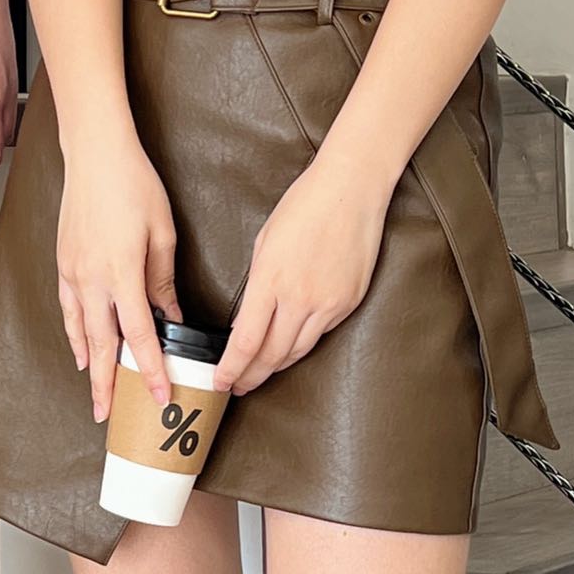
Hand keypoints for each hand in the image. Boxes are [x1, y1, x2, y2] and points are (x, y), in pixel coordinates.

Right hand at [58, 134, 178, 422]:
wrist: (94, 153)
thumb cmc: (132, 183)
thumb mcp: (162, 233)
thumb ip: (163, 281)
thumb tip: (170, 315)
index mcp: (122, 273)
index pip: (138, 335)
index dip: (150, 369)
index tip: (160, 395)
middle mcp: (93, 280)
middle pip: (102, 347)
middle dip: (108, 385)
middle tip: (110, 416)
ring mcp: (74, 275)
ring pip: (81, 334)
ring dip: (90, 369)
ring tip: (97, 396)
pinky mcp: (64, 266)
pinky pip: (69, 313)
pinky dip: (75, 337)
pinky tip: (82, 354)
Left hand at [215, 154, 389, 395]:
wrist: (353, 187)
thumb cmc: (305, 206)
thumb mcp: (265, 244)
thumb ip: (256, 287)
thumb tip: (247, 322)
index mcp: (271, 281)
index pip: (245, 342)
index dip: (231, 369)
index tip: (220, 381)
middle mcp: (300, 298)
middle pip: (271, 356)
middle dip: (251, 376)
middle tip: (239, 386)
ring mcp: (328, 303)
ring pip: (296, 352)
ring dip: (276, 367)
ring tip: (261, 374)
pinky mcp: (347, 302)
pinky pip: (320, 334)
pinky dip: (301, 344)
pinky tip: (290, 347)